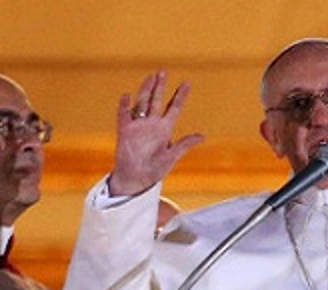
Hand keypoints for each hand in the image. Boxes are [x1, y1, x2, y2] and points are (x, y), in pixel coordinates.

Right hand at [107, 70, 204, 196]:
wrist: (136, 179)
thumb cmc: (155, 170)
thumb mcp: (172, 157)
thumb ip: (185, 145)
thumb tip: (203, 136)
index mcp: (164, 129)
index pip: (174, 108)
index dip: (180, 96)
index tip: (187, 83)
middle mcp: (151, 124)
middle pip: (156, 101)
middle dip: (160, 86)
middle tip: (163, 71)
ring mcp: (138, 126)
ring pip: (142, 103)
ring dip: (146, 90)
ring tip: (150, 77)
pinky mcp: (124, 131)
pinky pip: (124, 115)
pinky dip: (125, 106)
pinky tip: (127, 96)